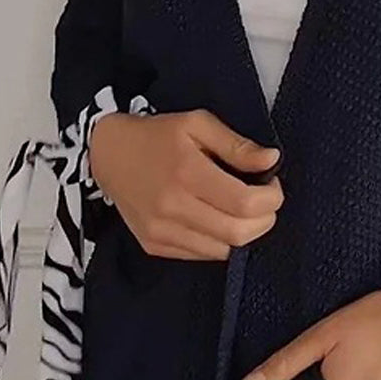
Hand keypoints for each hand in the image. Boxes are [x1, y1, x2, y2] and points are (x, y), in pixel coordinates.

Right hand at [88, 109, 282, 260]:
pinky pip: (202, 255)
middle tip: (264, 201)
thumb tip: (272, 161)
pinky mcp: (154, 245)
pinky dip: (220, 241)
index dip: (271, 198)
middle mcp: (172, 207)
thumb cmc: (158, 135)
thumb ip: (237, 145)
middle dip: (264, 219)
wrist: (108, 154)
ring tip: (240, 209)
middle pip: (239, 233)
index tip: (271, 184)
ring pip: (224, 250)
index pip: (246, 203)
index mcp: (187, 172)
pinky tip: (217, 219)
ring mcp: (161, 231)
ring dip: (244, 233)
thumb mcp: (198, 124)